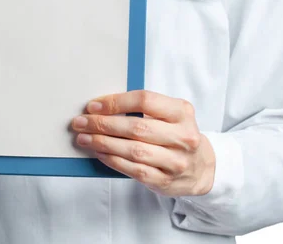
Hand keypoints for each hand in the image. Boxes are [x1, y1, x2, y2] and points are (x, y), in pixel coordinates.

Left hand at [71, 90, 215, 196]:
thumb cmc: (176, 135)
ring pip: (133, 150)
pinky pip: (134, 169)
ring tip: (84, 138)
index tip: (94, 105)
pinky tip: (99, 152)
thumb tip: (102, 106)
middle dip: (103, 124)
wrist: (202, 168)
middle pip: (136, 127)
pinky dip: (112, 160)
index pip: (145, 100)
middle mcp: (182, 136)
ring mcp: (176, 161)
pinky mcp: (166, 181)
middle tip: (81, 122)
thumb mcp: (171, 114)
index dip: (116, 102)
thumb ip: (144, 108)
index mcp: (182, 112)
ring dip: (103, 143)